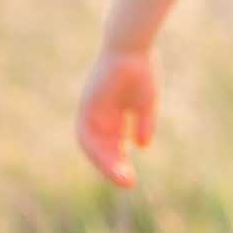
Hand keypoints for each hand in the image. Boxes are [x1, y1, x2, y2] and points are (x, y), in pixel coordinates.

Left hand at [76, 49, 159, 186]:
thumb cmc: (142, 72)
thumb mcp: (146, 104)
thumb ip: (144, 124)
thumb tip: (142, 145)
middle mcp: (99, 115)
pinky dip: (98, 149)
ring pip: (93, 146)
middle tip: (128, 183)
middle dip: (114, 167)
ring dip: (106, 163)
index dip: (119, 162)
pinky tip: (112, 160)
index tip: (130, 178)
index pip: (112, 145)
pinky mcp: (87, 106)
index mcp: (112, 115)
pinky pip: (86, 135)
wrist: (132, 50)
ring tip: (122, 178)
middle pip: (102, 148)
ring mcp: (91, 111)